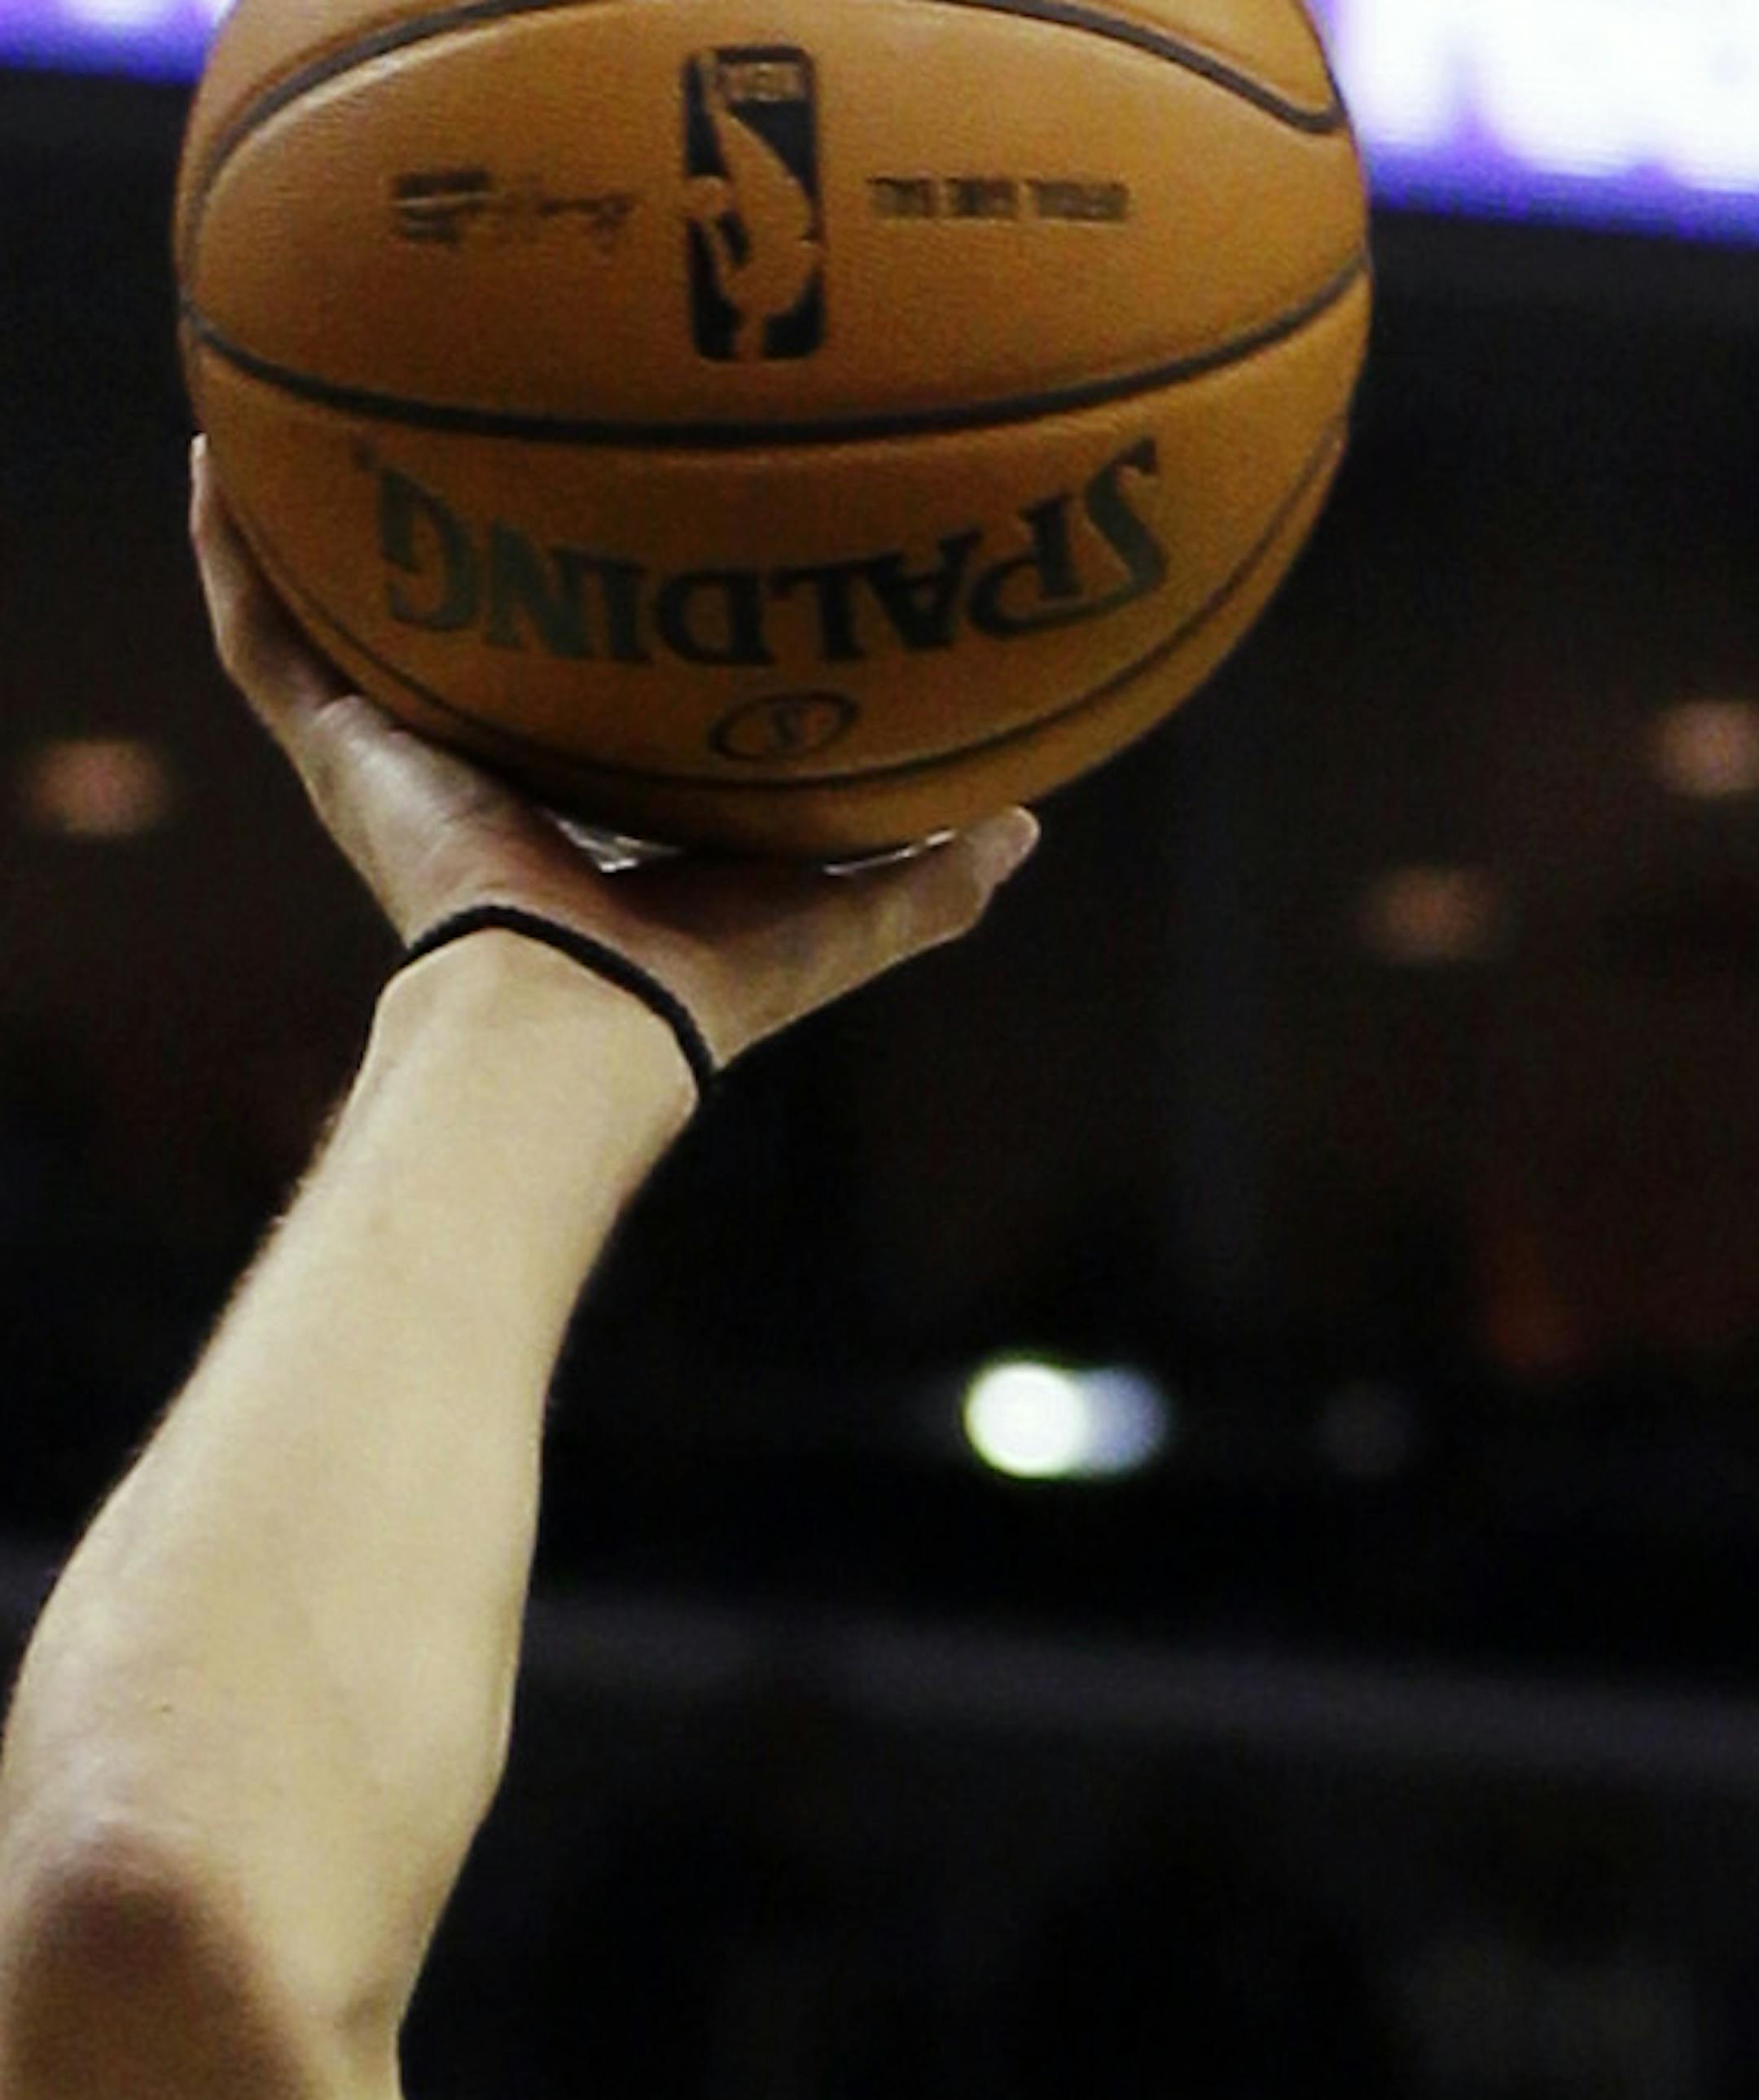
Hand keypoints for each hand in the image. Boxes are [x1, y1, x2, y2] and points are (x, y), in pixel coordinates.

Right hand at [190, 443, 1037, 1072]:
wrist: (580, 1015)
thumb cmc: (702, 984)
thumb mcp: (840, 911)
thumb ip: (925, 877)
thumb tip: (1023, 830)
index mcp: (578, 813)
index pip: (573, 704)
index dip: (584, 631)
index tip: (609, 545)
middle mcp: (474, 779)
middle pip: (444, 651)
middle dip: (440, 561)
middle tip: (452, 445)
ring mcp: (389, 763)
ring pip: (331, 626)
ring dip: (309, 531)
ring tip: (291, 422)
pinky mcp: (335, 752)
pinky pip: (259, 632)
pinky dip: (228, 549)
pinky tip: (214, 453)